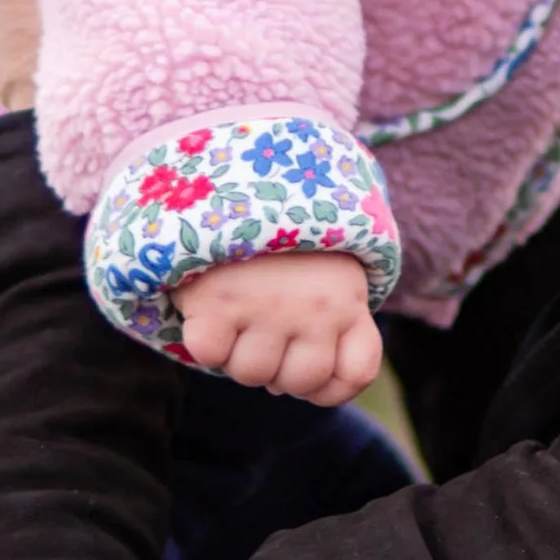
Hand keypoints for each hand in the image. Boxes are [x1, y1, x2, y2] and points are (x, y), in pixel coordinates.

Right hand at [173, 251, 381, 404]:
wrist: (234, 170)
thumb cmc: (277, 234)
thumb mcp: (323, 267)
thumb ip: (326, 321)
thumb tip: (279, 389)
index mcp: (348, 297)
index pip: (357, 373)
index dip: (328, 385)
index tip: (302, 360)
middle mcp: (316, 308)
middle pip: (298, 382)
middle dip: (276, 367)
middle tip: (260, 327)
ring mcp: (269, 307)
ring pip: (250, 374)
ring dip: (236, 351)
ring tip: (235, 307)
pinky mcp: (219, 303)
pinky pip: (208, 355)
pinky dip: (203, 337)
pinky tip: (209, 303)